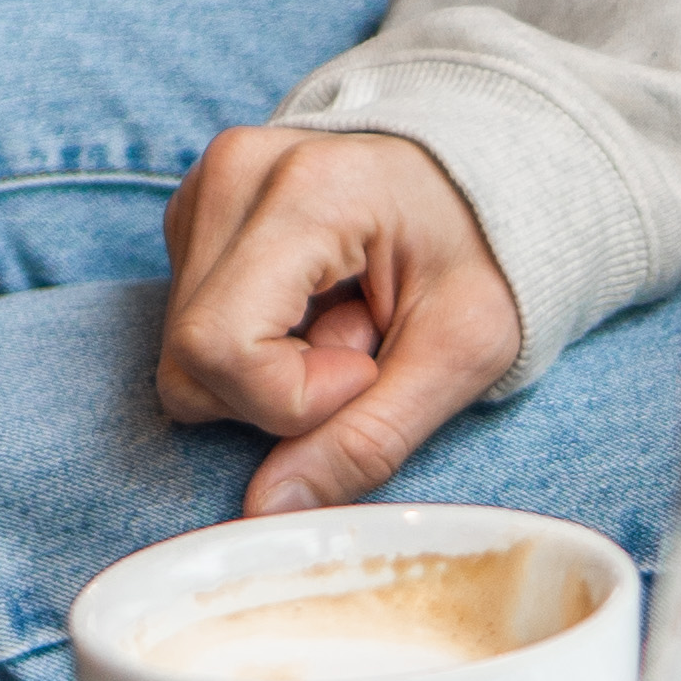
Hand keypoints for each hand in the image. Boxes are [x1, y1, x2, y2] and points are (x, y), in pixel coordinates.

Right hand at [156, 126, 525, 517]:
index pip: (223, 345)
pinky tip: (319, 306)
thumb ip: (368, 438)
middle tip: (365, 346)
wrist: (497, 180)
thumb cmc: (492, 254)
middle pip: (190, 360)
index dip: (294, 397)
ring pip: (183, 353)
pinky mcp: (198, 211)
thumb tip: (267, 509)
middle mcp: (238, 171)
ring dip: (270, 369)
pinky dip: (256, 342)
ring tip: (349, 319)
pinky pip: (192, 326)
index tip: (370, 366)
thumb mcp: (460, 352)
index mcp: (309, 188)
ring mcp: (208, 184)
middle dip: (279, 392)